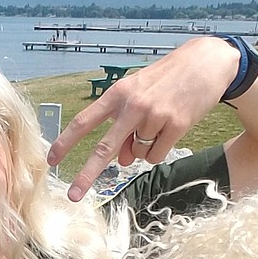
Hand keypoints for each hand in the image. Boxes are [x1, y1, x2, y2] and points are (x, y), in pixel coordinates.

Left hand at [48, 36, 237, 200]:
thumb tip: (120, 161)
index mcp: (118, 93)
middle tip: (73, 195)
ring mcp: (155, 116)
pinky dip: (159, 150)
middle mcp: (133, 105)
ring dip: (142, 150)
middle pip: (104, 148)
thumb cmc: (166, 80)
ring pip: (137, 155)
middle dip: (87, 175)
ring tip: (158, 124)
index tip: (51, 159)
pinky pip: (156, 156)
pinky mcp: (177, 125)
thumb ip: (124, 125)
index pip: (84, 121)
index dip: (65, 141)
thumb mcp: (139, 94)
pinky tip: (170, 129)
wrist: (206, 62)